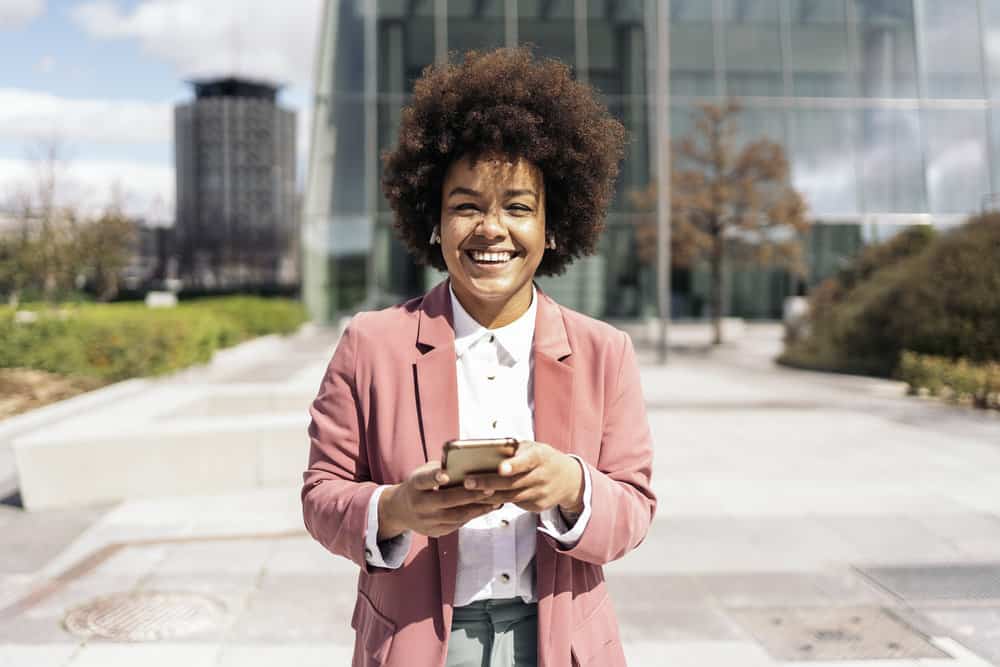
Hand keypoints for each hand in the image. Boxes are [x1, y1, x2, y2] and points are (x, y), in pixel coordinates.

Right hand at [378, 461, 499, 538]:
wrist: (401, 510)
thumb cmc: (420, 484)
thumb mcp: (423, 472)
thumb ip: (442, 468)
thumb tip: (470, 461)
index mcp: (414, 485)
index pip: (424, 480)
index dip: (434, 477)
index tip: (445, 475)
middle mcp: (419, 504)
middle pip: (445, 501)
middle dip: (469, 495)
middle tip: (489, 488)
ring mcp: (426, 521)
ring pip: (455, 516)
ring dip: (477, 508)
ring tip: (495, 499)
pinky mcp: (436, 531)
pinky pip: (458, 524)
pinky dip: (474, 515)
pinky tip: (488, 507)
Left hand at [462, 441, 583, 513]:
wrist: (569, 479)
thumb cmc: (542, 458)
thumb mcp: (533, 448)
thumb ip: (513, 451)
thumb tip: (483, 453)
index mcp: (540, 457)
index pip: (526, 461)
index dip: (513, 465)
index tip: (500, 469)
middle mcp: (542, 476)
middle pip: (512, 483)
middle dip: (488, 483)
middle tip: (467, 482)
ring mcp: (541, 493)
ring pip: (511, 497)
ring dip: (488, 496)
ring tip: (468, 493)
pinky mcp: (538, 506)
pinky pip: (514, 505)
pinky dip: (497, 502)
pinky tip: (482, 499)